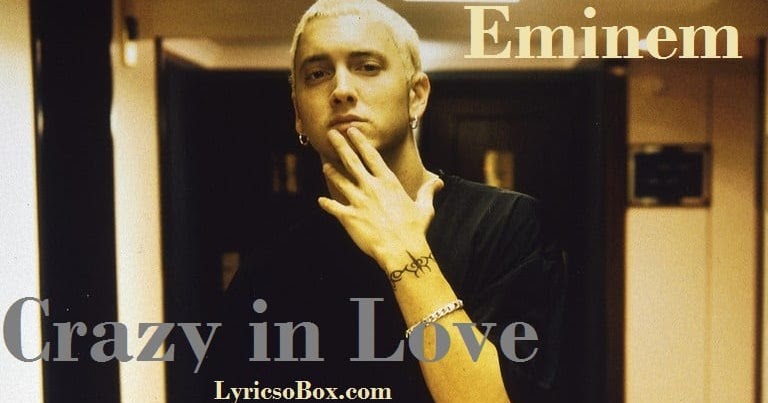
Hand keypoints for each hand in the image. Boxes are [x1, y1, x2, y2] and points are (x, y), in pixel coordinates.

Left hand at [317, 127, 442, 270]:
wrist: (400, 250)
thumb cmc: (414, 229)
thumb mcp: (424, 207)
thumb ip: (427, 192)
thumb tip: (438, 182)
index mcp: (388, 182)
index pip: (371, 156)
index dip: (360, 142)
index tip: (351, 131)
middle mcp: (371, 187)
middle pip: (351, 161)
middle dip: (340, 146)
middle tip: (330, 134)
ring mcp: (358, 201)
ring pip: (340, 181)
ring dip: (331, 172)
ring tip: (324, 164)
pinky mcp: (349, 217)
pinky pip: (333, 207)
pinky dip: (326, 203)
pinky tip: (320, 200)